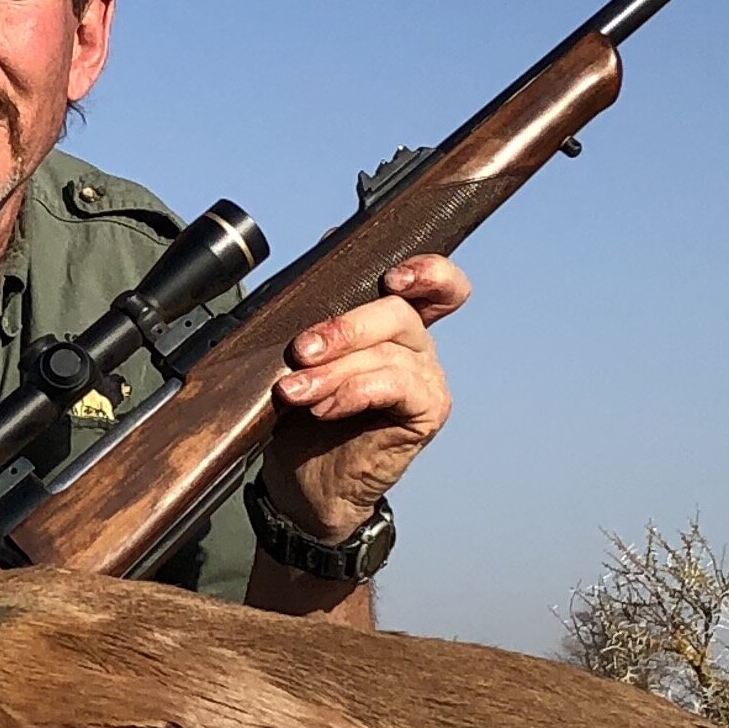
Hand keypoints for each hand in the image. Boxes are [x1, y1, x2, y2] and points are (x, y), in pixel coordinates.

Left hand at [260, 253, 467, 537]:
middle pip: (398, 313)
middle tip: (301, 351)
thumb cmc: (302, 412)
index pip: (435, 283)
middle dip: (344, 327)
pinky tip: (324, 408)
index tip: (392, 277)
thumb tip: (324, 244)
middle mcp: (417, 343)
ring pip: (388, 353)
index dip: (426, 271)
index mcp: (393, 321)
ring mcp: (426, 378)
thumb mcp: (302, 354)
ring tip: (294, 391)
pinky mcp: (426, 412)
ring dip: (334, 370)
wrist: (304, 483)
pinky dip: (354, 393)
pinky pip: (395, 388)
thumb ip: (318, 305)